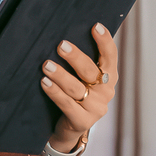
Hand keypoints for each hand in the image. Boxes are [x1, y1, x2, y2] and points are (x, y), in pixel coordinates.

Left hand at [40, 24, 117, 153]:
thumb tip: (64, 38)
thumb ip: (81, 63)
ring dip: (60, 75)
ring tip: (46, 65)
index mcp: (109, 77)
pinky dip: (55, 92)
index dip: (105, 41)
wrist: (68, 128)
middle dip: (76, 57)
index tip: (95, 26)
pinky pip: (66, 104)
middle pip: (91, 71)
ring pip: (76, 88)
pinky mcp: (82, 121)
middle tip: (61, 45)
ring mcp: (95, 108)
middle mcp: (106, 92)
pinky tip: (44, 82)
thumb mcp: (82, 79)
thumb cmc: (74, 96)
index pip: (110, 56)